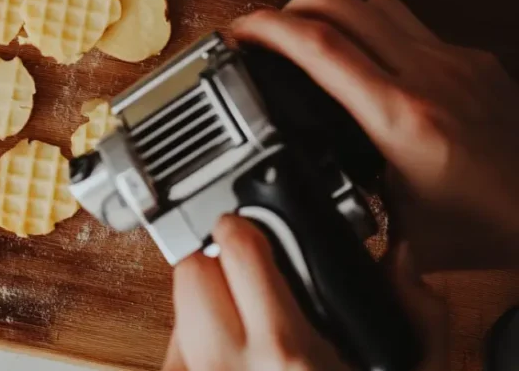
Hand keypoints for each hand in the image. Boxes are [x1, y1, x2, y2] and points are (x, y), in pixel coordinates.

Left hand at [163, 215, 446, 370]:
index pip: (235, 250)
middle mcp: (231, 367)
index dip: (242, 230)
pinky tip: (229, 360)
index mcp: (286, 349)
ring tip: (240, 322)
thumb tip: (396, 263)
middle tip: (242, 275)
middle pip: (190, 272)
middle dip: (213, 264)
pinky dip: (192, 349)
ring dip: (201, 307)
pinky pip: (172, 357)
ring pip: (176, 313)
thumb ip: (415, 316)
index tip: (250, 230)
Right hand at [230, 0, 518, 270]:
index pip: (319, 47)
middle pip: (336, 0)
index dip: (266, 29)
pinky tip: (371, 66)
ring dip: (332, 15)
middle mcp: (427, 75)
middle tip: (267, 36)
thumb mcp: (407, 238)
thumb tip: (310, 232)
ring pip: (371, 2)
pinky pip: (407, 22)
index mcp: (401, 120)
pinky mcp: (471, 57)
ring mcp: (452, 59)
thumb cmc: (495, 226)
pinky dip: (375, 31)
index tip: (237, 33)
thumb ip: (352, 227)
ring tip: (314, 46)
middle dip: (286, 8)